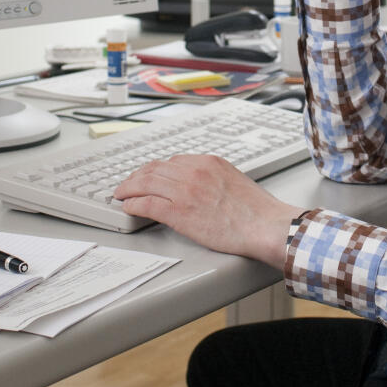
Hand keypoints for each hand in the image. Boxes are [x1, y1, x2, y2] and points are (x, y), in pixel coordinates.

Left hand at [113, 155, 302, 267]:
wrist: (264, 225)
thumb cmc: (255, 211)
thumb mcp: (232, 180)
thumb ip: (212, 178)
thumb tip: (198, 186)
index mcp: (208, 162)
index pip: (172, 161)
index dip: (155, 169)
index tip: (148, 175)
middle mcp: (194, 171)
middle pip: (154, 169)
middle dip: (137, 176)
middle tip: (127, 184)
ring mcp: (185, 190)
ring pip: (145, 183)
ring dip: (129, 188)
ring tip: (121, 195)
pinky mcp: (179, 212)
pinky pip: (146, 203)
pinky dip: (133, 203)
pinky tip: (128, 207)